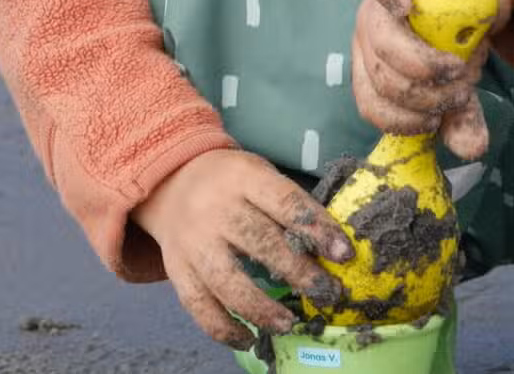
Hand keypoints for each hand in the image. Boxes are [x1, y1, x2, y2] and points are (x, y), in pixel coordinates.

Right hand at [130, 149, 353, 349]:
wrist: (169, 181)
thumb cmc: (231, 182)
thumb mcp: (259, 175)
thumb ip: (288, 206)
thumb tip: (332, 249)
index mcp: (244, 178)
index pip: (286, 202)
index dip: (317, 229)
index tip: (344, 254)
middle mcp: (215, 209)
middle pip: (260, 243)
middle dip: (299, 273)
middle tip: (329, 294)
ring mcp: (193, 242)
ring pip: (227, 280)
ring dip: (261, 308)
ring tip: (288, 324)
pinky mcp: (177, 269)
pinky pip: (198, 305)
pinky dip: (223, 328)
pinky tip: (248, 339)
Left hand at [353, 0, 513, 160]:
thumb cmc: (456, 43)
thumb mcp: (460, 88)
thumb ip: (460, 117)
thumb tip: (473, 149)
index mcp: (372, 67)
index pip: (370, 103)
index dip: (402, 119)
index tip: (435, 120)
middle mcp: (367, 36)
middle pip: (380, 76)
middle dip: (423, 95)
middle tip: (458, 92)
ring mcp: (377, 4)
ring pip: (383, 41)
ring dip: (425, 66)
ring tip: (460, 69)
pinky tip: (405, 7)